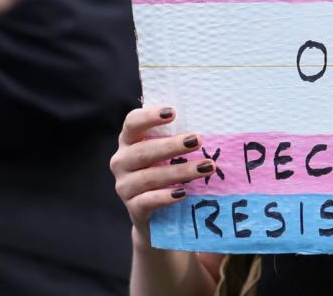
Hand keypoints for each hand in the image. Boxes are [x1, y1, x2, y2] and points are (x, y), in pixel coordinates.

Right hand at [110, 106, 214, 246]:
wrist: (155, 219)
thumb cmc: (165, 173)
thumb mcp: (166, 154)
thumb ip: (177, 137)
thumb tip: (211, 123)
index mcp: (128, 141)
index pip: (132, 123)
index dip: (150, 117)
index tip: (173, 113)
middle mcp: (121, 161)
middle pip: (144, 151)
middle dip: (172, 145)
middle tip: (198, 140)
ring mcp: (124, 186)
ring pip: (150, 177)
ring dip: (180, 171)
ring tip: (206, 167)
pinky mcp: (133, 209)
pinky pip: (147, 201)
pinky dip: (165, 197)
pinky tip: (183, 193)